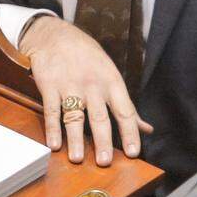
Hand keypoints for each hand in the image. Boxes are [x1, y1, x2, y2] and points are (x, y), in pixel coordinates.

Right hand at [19, 15, 152, 165]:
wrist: (55, 34)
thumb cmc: (88, 57)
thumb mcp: (111, 75)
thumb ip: (127, 106)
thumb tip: (147, 129)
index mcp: (112, 82)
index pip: (125, 111)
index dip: (130, 133)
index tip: (133, 153)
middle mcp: (93, 85)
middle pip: (100, 116)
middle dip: (103, 140)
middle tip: (104, 162)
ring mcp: (70, 85)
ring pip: (74, 116)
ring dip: (76, 138)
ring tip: (77, 158)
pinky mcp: (49, 85)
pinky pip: (51, 110)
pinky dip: (52, 128)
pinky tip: (54, 144)